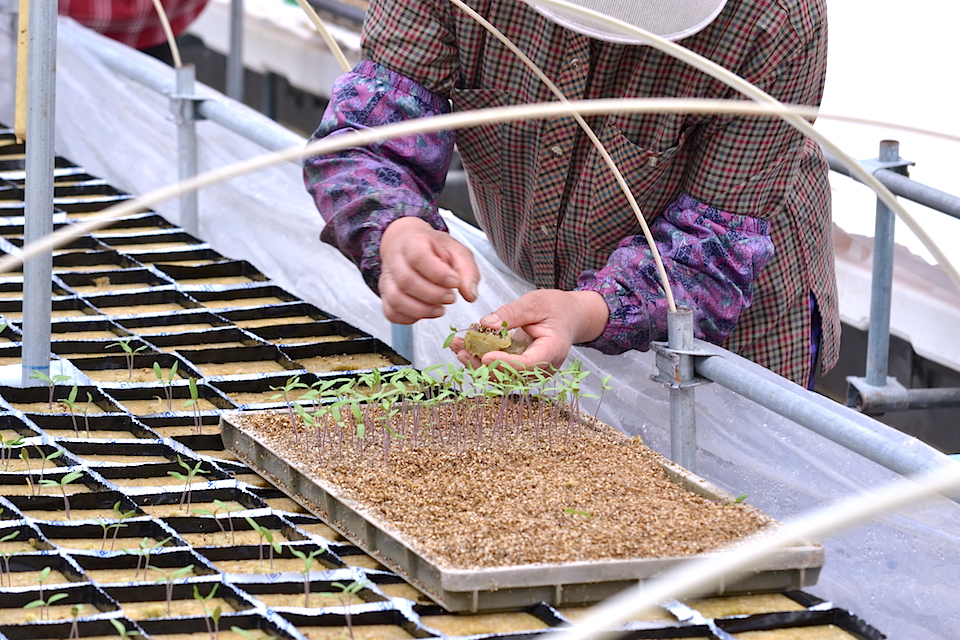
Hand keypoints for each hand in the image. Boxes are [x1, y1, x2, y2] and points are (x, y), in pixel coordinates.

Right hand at [378, 217, 479, 323]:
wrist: (410, 245)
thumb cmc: (434, 248)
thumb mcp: (456, 251)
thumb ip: (467, 271)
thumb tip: (470, 294)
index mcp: (413, 242)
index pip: (418, 257)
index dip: (438, 273)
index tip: (454, 282)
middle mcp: (395, 259)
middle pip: (406, 280)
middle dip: (433, 295)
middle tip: (450, 297)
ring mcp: (387, 278)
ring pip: (395, 299)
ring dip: (421, 310)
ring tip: (440, 309)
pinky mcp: (386, 295)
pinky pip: (391, 312)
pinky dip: (409, 318)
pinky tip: (426, 313)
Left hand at [450, 289, 608, 369]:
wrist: (568, 317)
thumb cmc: (557, 308)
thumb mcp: (535, 303)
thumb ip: (511, 314)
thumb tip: (487, 323)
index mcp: (551, 352)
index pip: (526, 365)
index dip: (504, 363)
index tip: (484, 356)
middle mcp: (542, 368)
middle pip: (509, 375)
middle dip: (482, 365)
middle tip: (460, 349)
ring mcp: (531, 372)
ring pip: (500, 376)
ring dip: (476, 364)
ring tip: (457, 347)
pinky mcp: (520, 369)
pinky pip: (498, 370)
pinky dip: (480, 360)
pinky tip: (464, 348)